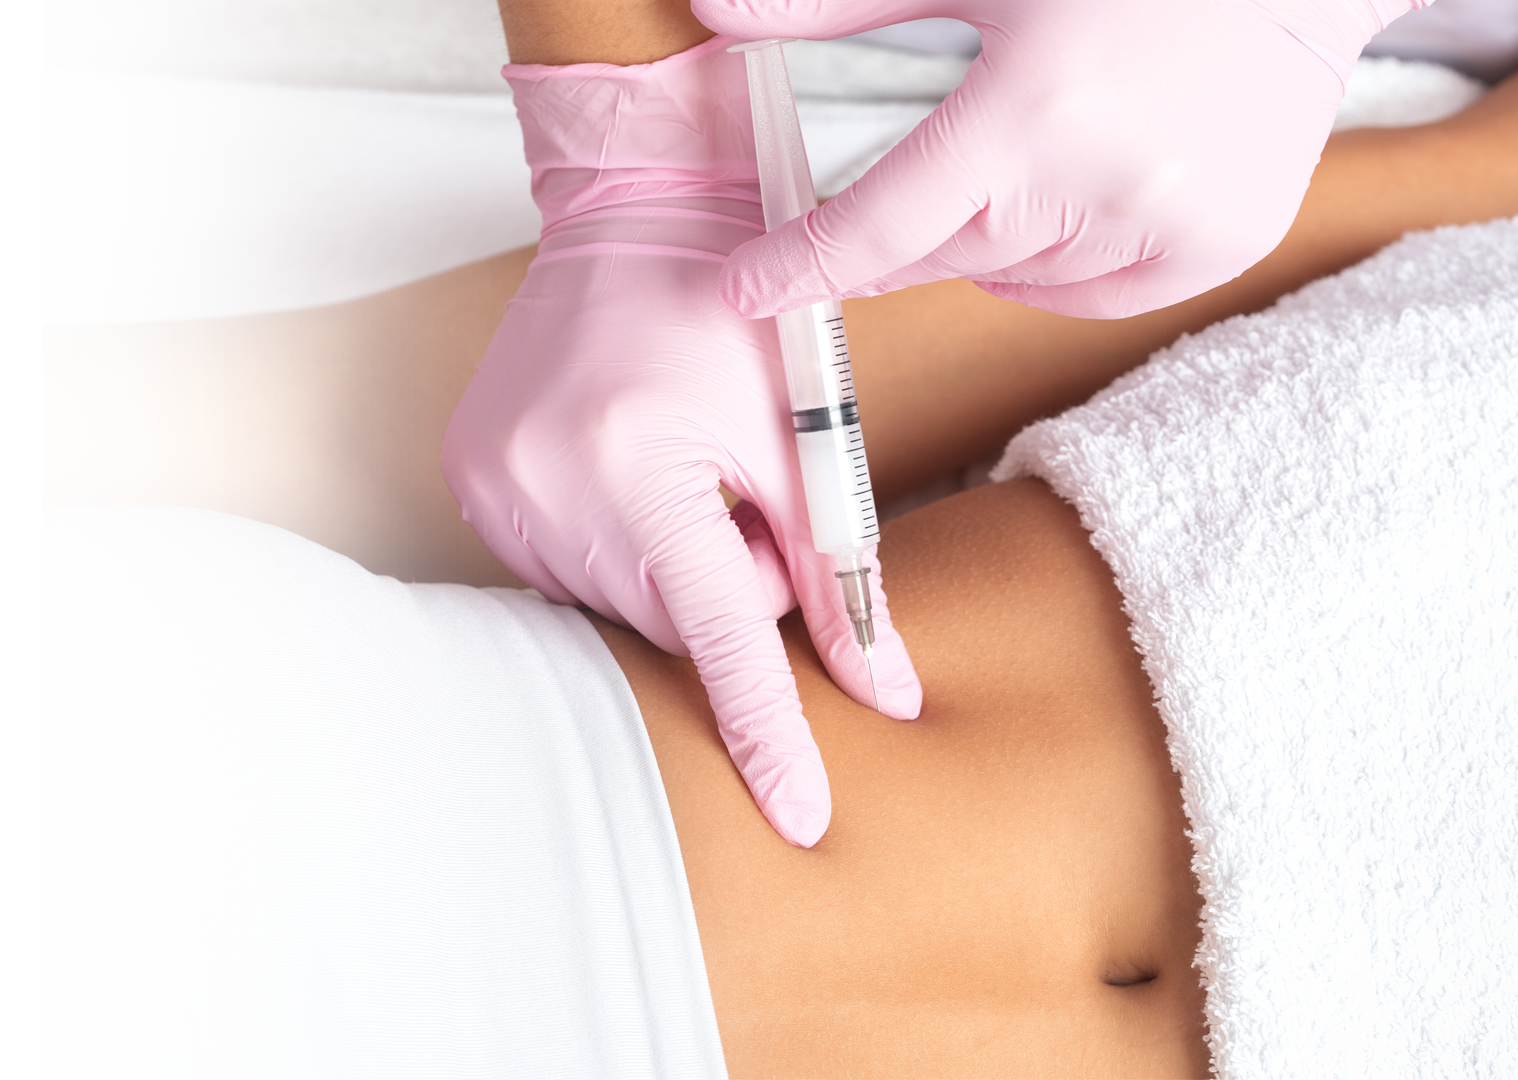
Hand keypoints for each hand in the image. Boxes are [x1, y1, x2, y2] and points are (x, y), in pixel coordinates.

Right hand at [441, 38, 921, 848]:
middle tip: (739, 502)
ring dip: (670, 570)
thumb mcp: (805, 443)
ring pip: (618, 604)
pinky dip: (616, 550)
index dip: (768, 732)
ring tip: (680, 473)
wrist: (634, 221)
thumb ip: (842, 577)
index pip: (719, 635)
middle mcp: (546, 484)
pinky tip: (627, 474)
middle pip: (671, 624)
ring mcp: (493, 485)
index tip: (803, 817)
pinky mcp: (469, 479)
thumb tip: (887, 697)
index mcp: (639, 466)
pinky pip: (564, 569)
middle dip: (725, 589)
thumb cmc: (737, 325)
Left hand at [693, 0, 1423, 318]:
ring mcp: (1171, 224)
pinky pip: (1092, 293)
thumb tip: (717, 12)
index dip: (802, 266)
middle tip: (904, 195)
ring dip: (993, 240)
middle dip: (905, 236)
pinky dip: (1060, 263)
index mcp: (1030, 111)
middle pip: (946, 256)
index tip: (743, 293)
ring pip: (1017, 279)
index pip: (881, 223)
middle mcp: (1102, 182)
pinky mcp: (1219, 246)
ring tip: (1036, 154)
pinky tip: (1081, 193)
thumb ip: (842, 3)